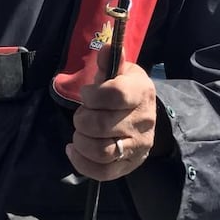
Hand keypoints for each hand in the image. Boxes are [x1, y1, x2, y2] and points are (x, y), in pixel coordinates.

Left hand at [66, 45, 157, 181]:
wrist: (144, 116)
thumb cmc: (126, 91)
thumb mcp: (120, 72)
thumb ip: (110, 61)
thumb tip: (105, 47)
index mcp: (141, 92)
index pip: (114, 95)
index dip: (93, 95)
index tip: (87, 94)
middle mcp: (144, 121)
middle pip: (101, 125)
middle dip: (82, 119)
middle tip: (82, 115)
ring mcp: (138, 146)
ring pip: (101, 151)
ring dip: (81, 141)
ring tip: (79, 133)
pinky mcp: (129, 166)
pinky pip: (103, 173)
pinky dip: (81, 163)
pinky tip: (74, 150)